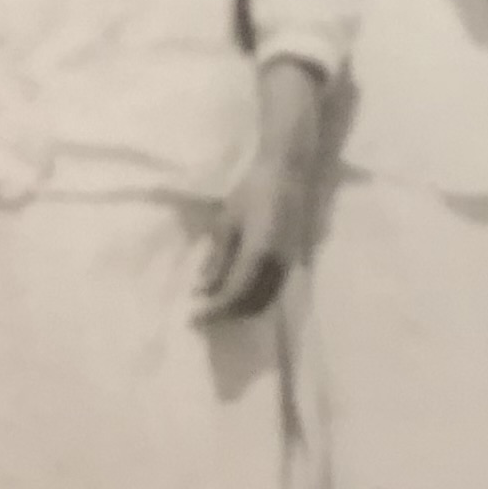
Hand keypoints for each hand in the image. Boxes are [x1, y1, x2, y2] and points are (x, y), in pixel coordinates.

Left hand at [198, 60, 327, 323]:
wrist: (288, 171)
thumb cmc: (253, 189)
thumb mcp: (227, 221)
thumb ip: (217, 257)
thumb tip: (202, 289)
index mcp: (259, 253)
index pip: (235, 294)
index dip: (214, 311)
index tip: (193, 318)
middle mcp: (278, 264)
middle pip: (253, 304)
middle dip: (226, 315)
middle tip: (202, 316)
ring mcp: (290, 263)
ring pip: (266, 299)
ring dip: (241, 309)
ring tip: (216, 306)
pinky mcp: (294, 259)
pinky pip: (275, 289)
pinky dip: (255, 298)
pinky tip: (237, 291)